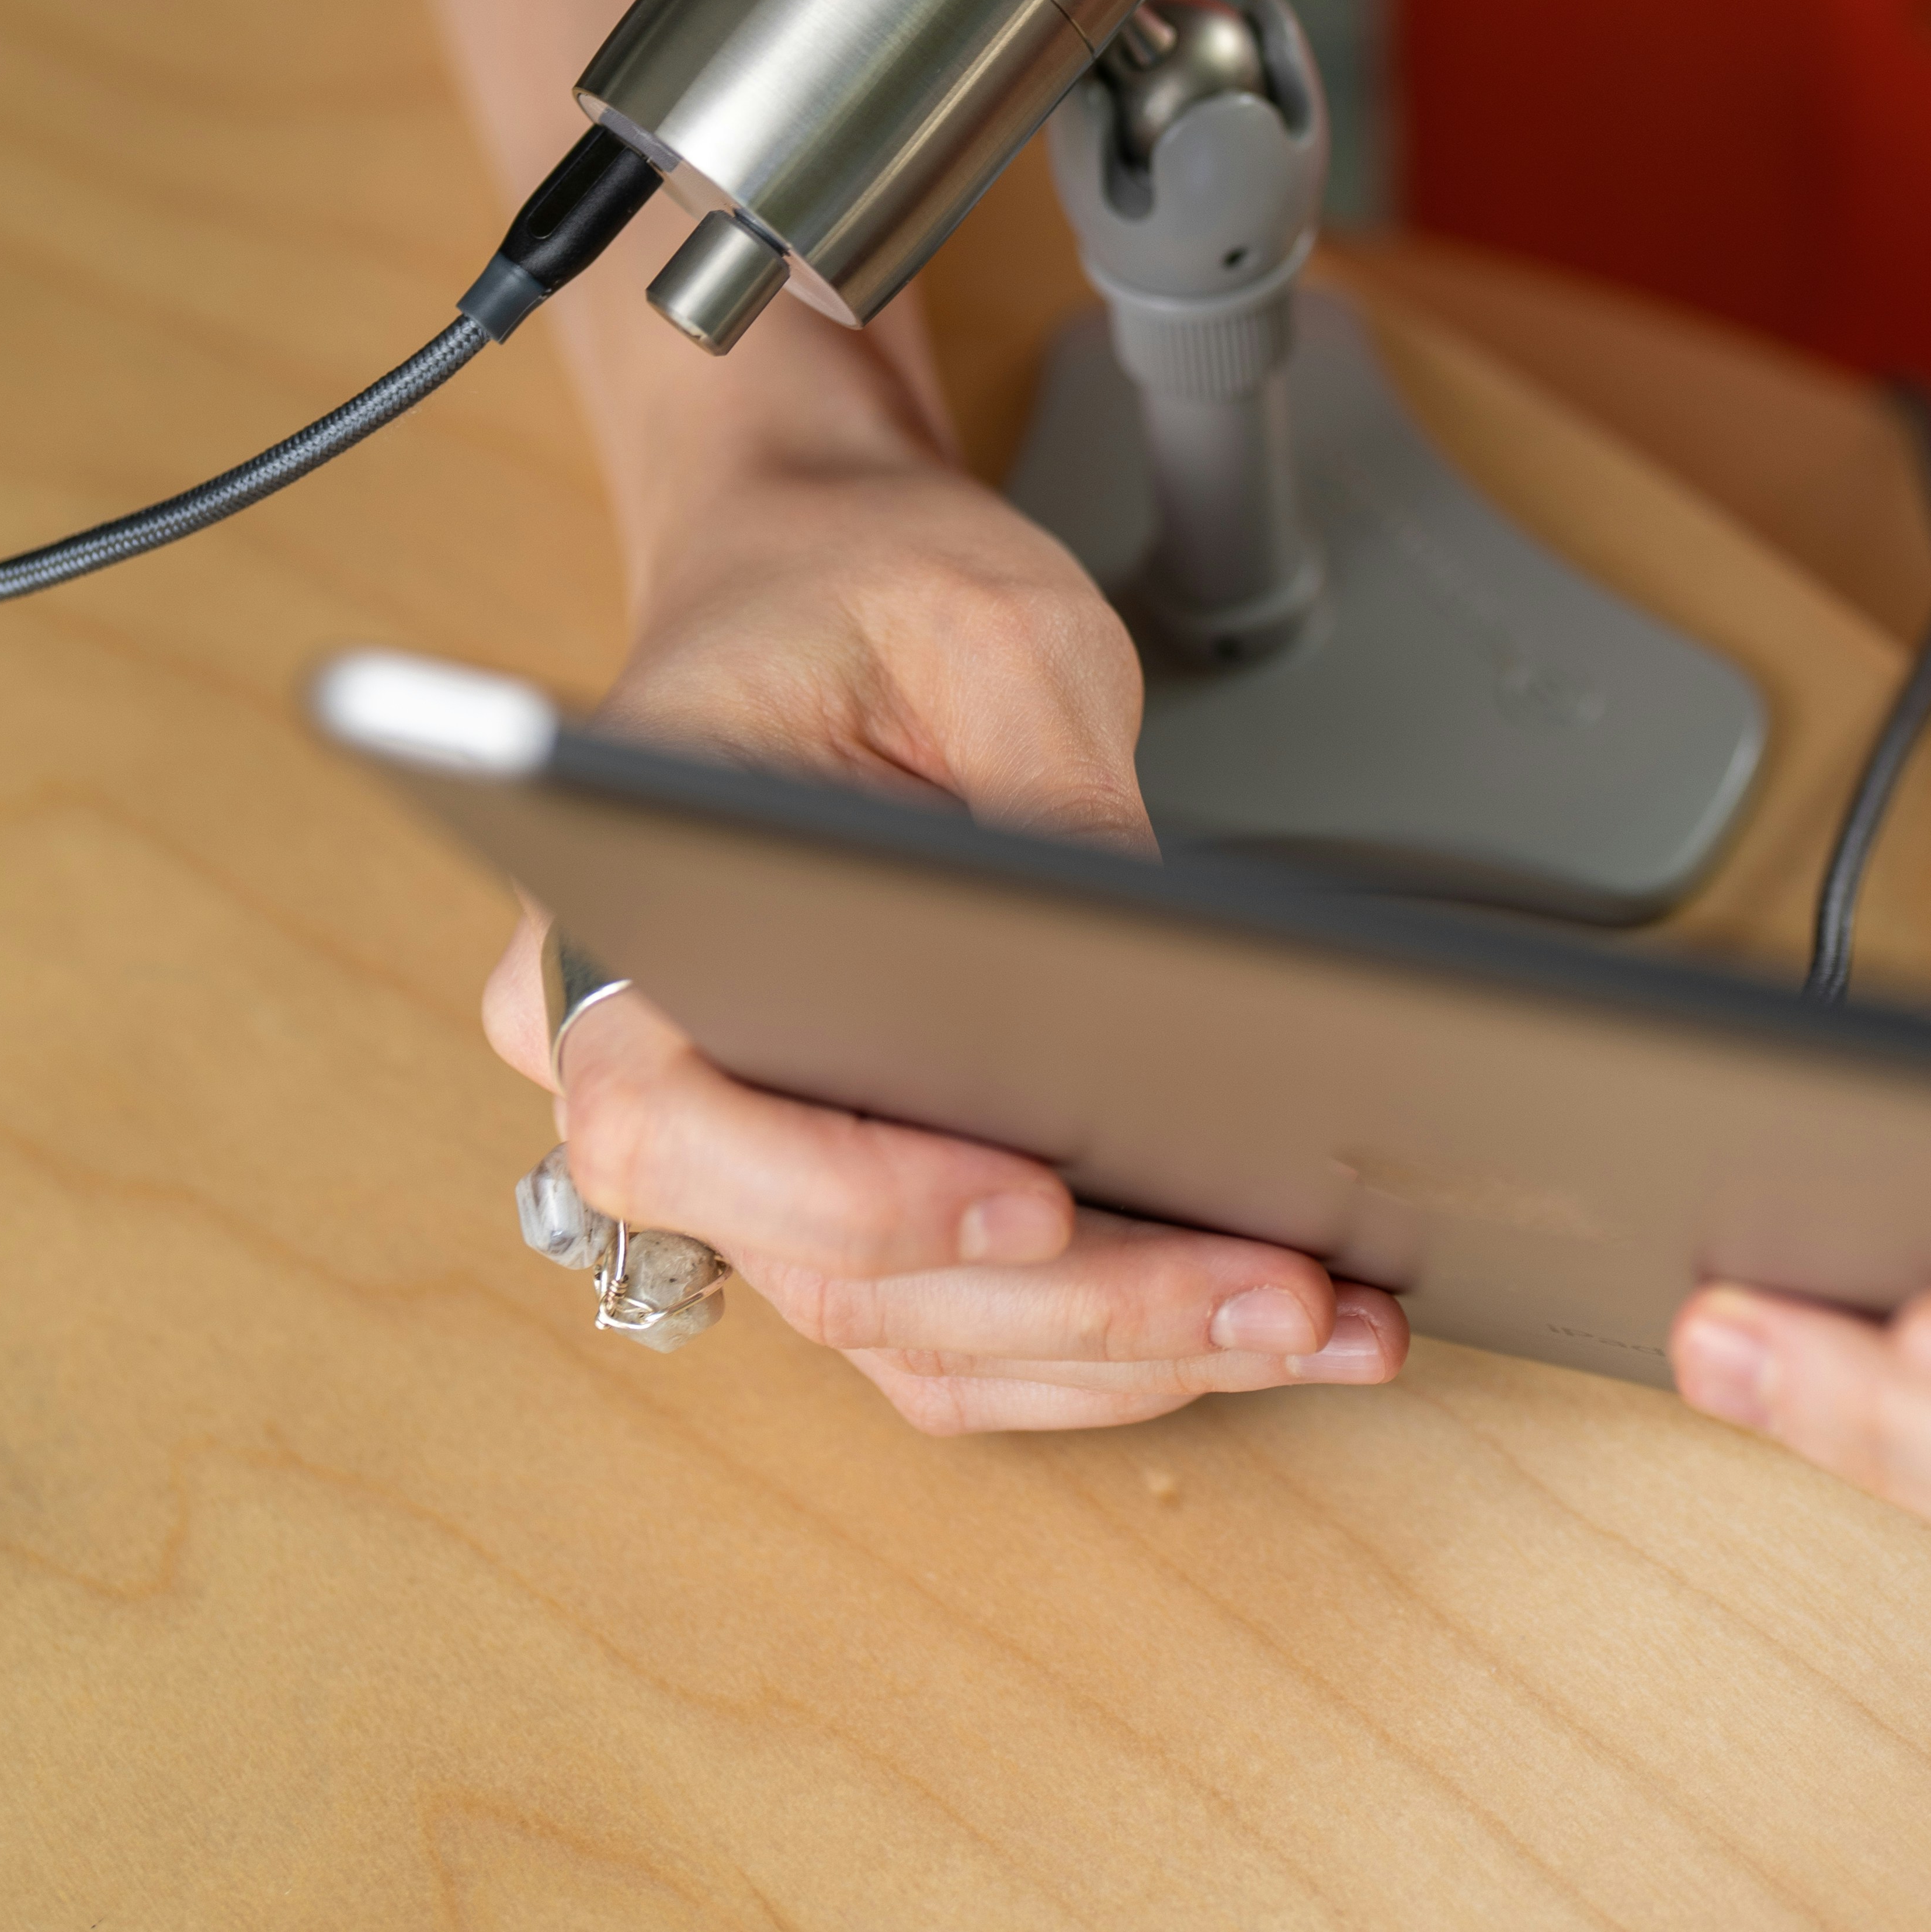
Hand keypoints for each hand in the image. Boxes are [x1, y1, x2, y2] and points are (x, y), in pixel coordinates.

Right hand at [484, 346, 1404, 1433]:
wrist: (812, 578)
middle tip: (1271, 1289)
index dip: (854, 1193)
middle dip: (1074, 1303)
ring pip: (905, 1329)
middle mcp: (641, 1067)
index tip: (1038, 1202)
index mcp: (615, 921)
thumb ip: (1049, 799)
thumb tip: (1154, 986)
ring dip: (1119, 1353)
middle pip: (824, 1270)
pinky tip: (1254, 1319)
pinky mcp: (844, 1184)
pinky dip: (1102, 1348)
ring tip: (1315, 1320)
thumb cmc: (857, 589)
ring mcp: (740, 1153)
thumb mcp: (982, 626)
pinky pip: (945, 1325)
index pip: (668, 1123)